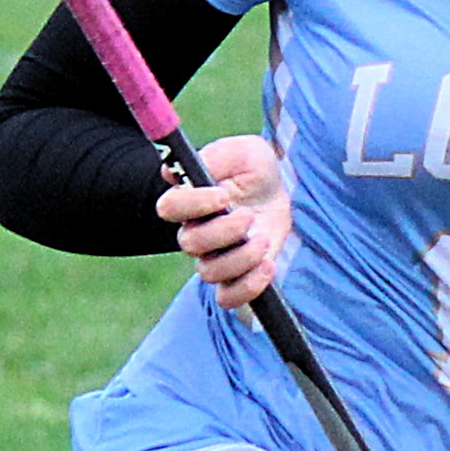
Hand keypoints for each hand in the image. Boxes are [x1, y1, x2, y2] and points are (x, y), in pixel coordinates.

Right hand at [157, 131, 290, 308]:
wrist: (280, 191)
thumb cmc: (255, 169)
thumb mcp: (244, 152)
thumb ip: (217, 156)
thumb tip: (176, 171)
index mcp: (189, 201)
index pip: (169, 208)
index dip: (192, 203)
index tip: (223, 195)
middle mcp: (195, 232)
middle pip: (190, 244)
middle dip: (223, 231)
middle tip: (248, 216)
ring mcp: (215, 258)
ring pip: (209, 273)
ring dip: (240, 258)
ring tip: (263, 240)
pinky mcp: (237, 276)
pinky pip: (229, 298)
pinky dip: (248, 287)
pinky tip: (268, 265)